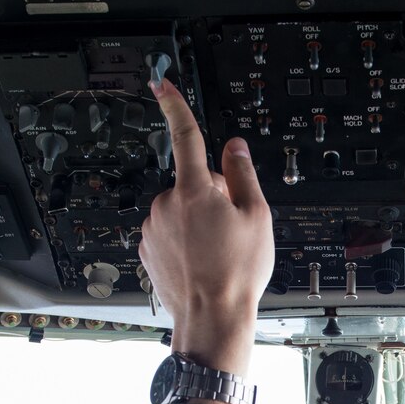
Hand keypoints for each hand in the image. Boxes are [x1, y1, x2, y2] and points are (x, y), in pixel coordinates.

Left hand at [141, 78, 274, 379]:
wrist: (212, 318)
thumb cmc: (237, 272)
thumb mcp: (257, 216)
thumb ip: (242, 174)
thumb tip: (233, 147)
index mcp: (193, 190)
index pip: (185, 135)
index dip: (175, 105)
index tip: (162, 85)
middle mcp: (165, 205)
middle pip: (192, 182)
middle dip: (211, 195)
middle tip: (232, 227)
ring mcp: (153, 230)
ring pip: (181, 210)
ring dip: (198, 220)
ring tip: (219, 250)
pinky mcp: (147, 250)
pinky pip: (170, 233)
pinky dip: (185, 241)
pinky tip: (203, 261)